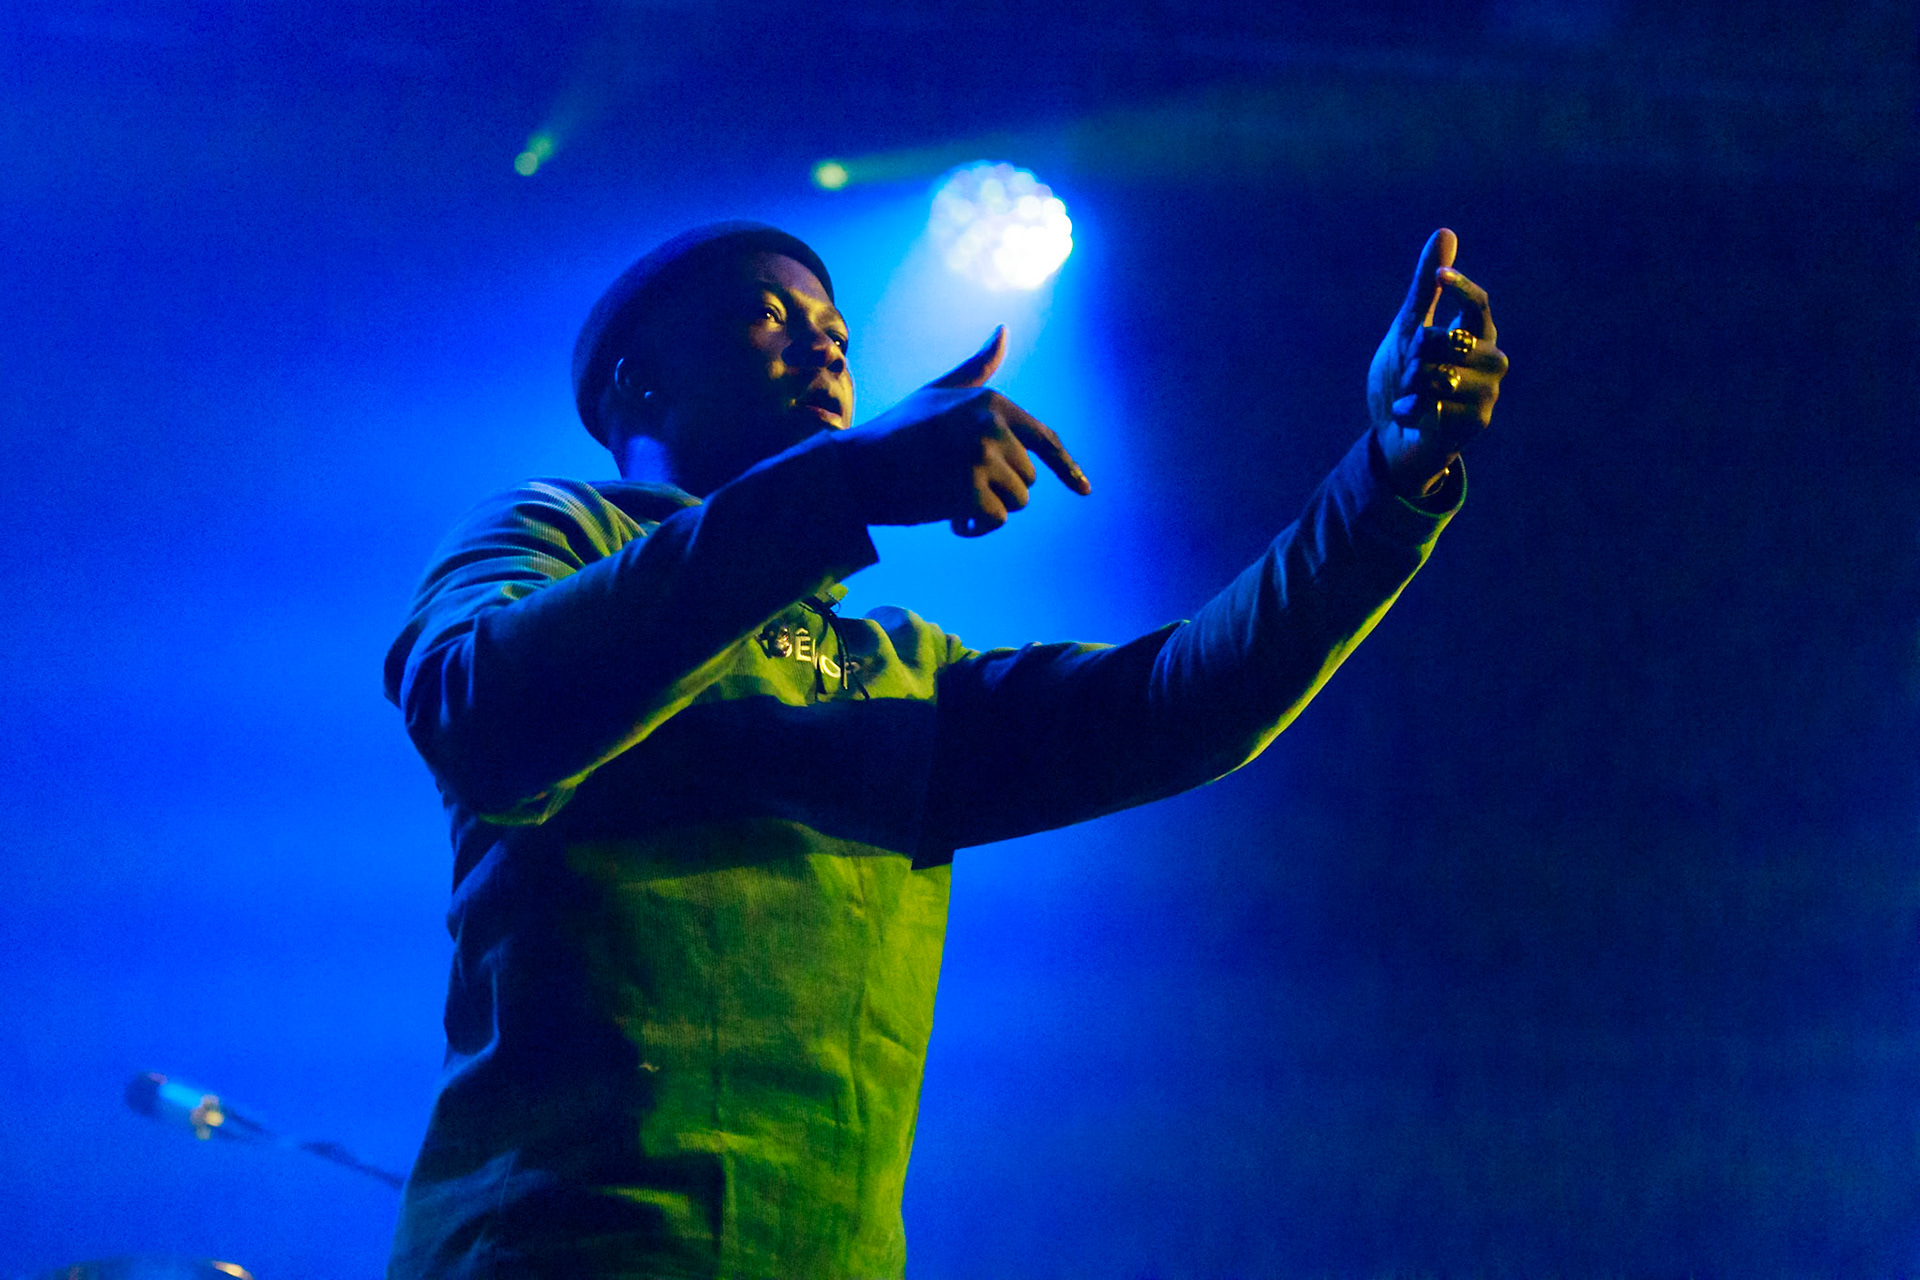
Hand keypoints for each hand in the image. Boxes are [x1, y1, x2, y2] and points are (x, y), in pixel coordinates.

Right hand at [831, 326, 1090, 536]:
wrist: (856, 468)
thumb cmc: (897, 431)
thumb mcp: (939, 391)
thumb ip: (977, 369)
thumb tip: (1003, 332)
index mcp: (992, 402)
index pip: (1044, 438)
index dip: (1067, 467)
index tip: (1084, 489)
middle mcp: (992, 427)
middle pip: (1028, 478)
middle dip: (1000, 488)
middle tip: (957, 483)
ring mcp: (982, 459)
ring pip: (1017, 501)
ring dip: (989, 509)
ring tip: (950, 495)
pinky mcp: (971, 492)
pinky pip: (997, 520)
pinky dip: (976, 527)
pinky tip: (948, 517)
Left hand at [1368, 228, 1508, 496]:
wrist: (1393, 437)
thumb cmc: (1404, 380)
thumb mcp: (1407, 330)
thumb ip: (1425, 287)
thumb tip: (1445, 233)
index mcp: (1476, 334)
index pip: (1478, 304)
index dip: (1461, 288)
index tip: (1439, 277)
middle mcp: (1490, 360)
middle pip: (1450, 340)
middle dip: (1417, 354)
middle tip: (1409, 370)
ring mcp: (1487, 392)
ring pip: (1443, 373)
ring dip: (1412, 383)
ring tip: (1409, 393)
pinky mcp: (1477, 422)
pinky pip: (1437, 403)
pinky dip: (1410, 409)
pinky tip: (1408, 415)